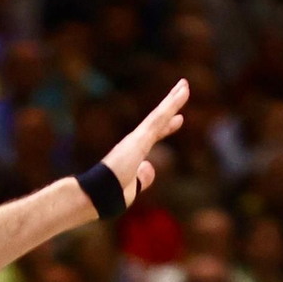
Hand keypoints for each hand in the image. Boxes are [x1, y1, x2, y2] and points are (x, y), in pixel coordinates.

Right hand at [102, 78, 189, 204]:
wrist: (97, 195)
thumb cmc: (110, 197)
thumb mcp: (131, 188)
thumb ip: (142, 178)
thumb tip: (150, 167)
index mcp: (134, 153)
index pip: (155, 136)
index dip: (167, 127)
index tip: (179, 118)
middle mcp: (134, 142)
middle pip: (158, 120)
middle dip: (171, 105)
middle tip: (183, 88)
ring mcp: (137, 138)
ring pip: (159, 115)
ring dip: (173, 99)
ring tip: (185, 84)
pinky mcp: (140, 137)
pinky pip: (159, 118)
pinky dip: (171, 104)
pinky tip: (182, 92)